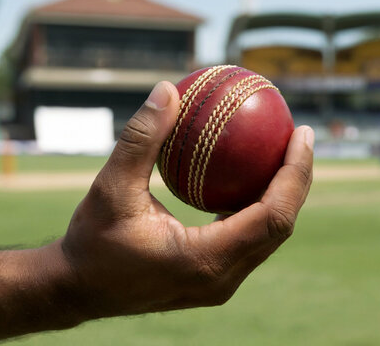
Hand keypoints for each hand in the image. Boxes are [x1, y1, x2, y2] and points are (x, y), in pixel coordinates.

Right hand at [59, 81, 313, 318]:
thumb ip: (141, 139)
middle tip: (299, 135)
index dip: (295, 173)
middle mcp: (222, 279)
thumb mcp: (110, 186)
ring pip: (268, 236)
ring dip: (282, 195)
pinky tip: (249, 176)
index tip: (301, 133)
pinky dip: (257, 208)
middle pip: (280, 227)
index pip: (273, 215)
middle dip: (297, 180)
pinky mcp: (212, 280)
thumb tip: (168, 89)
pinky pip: (248, 240)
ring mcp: (220, 284)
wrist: (77, 289)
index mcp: (206, 260)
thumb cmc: (91, 242)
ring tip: (283, 152)